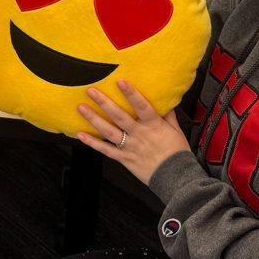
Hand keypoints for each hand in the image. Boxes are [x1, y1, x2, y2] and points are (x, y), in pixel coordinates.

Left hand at [75, 80, 189, 185]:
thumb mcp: (176, 130)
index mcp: (153, 125)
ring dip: (94, 119)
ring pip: (109, 131)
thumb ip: (168, 115)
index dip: (131, 94)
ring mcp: (130, 146)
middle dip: (104, 102)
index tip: (120, 82)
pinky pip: (105, 150)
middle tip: (91, 91)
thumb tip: (164, 101)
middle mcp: (139, 134)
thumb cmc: (176, 153)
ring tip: (81, 108)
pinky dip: (92, 143)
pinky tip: (81, 135)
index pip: (142, 106)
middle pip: (119, 116)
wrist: (176, 177)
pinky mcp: (124, 158)